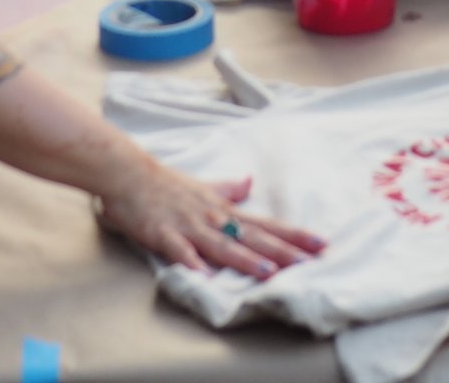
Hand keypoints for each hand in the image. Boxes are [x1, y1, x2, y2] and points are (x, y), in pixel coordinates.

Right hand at [95, 165, 323, 279]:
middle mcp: (212, 218)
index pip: (266, 223)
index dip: (293, 235)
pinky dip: (192, 262)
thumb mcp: (203, 186)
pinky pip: (179, 250)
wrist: (127, 172)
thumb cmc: (164, 184)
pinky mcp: (162, 233)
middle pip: (252, 236)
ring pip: (222, 244)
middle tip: (310, 261)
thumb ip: (227, 189)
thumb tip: (248, 183)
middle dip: (281, 250)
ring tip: (269, 273)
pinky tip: (204, 276)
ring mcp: (188, 225)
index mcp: (223, 210)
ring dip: (246, 258)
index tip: (321, 244)